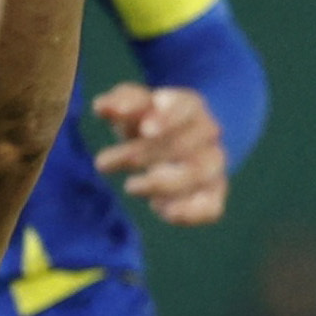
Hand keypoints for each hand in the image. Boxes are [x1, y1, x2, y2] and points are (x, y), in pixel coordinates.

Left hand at [91, 82, 227, 224]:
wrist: (172, 142)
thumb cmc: (146, 121)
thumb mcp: (132, 105)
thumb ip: (120, 102)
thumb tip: (104, 108)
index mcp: (191, 106)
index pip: (186, 108)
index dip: (167, 119)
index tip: (144, 129)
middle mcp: (209, 134)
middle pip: (183, 145)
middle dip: (140, 155)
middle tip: (102, 163)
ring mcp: (214, 164)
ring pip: (199, 175)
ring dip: (162, 183)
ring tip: (130, 186)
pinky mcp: (213, 193)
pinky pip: (211, 207)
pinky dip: (190, 212)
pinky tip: (162, 209)